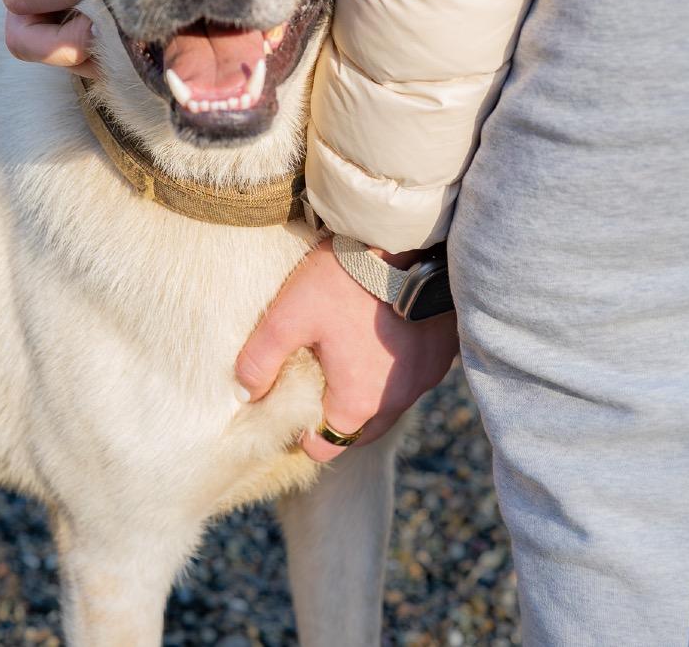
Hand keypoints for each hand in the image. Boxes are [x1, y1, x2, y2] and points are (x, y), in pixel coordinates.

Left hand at [235, 239, 458, 461]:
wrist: (407, 242)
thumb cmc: (345, 280)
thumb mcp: (288, 315)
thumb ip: (261, 359)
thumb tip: (247, 392)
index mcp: (359, 401)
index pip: (326, 446)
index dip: (303, 432)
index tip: (291, 405)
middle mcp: (398, 398)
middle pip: (360, 429)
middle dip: (336, 414)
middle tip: (316, 379)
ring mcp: (426, 376)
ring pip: (389, 400)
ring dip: (368, 388)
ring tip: (346, 352)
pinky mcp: (442, 350)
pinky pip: (412, 373)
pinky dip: (393, 364)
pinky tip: (378, 333)